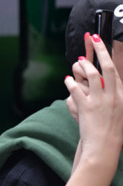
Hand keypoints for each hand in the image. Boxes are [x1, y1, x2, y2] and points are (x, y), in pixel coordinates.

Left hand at [65, 33, 122, 170]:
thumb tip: (106, 84)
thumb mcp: (118, 111)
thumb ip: (113, 96)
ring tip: (77, 62)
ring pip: (91, 76)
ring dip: (83, 66)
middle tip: (93, 37)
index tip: (103, 42)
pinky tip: (67, 79)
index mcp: (121, 96)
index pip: (115, 71)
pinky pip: (75, 89)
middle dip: (99, 50)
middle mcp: (113, 96)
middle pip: (106, 68)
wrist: (104, 148)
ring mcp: (99, 101)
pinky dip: (70, 82)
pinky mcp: (86, 108)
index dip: (108, 55)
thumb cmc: (112, 131)